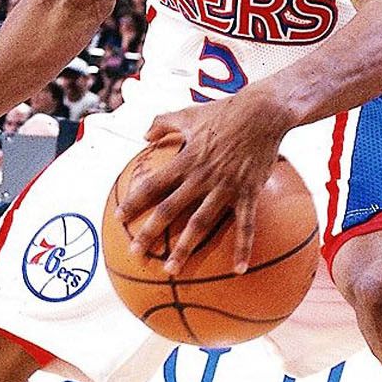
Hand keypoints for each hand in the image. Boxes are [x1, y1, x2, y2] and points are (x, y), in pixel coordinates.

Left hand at [114, 98, 289, 274]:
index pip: (152, 184)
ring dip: (185, 248)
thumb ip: (163, 122)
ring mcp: (225, 187)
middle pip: (170, 209)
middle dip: (150, 233)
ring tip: (170, 270)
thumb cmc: (224, 110)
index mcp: (185, 160)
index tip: (118, 217)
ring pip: (200, 223)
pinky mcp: (249, 193)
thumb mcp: (188, 114)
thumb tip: (144, 133)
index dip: (134, 201)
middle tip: (135, 253)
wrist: (263, 112)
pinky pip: (246, 225)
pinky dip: (243, 248)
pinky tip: (239, 270)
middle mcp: (201, 177)